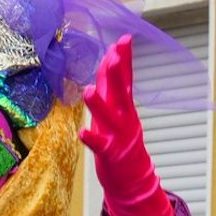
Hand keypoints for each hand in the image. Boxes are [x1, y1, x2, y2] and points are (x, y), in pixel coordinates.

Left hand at [80, 35, 142, 159]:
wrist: (133, 177)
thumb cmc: (120, 140)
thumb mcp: (117, 110)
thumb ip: (112, 87)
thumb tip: (110, 59)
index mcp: (124, 106)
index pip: (125, 78)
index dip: (124, 59)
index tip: (125, 39)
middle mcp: (124, 117)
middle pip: (121, 92)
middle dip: (117, 74)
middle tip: (114, 55)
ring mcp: (118, 135)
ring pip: (108, 117)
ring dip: (98, 104)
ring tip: (88, 90)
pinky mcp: (110, 153)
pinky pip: (100, 145)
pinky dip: (92, 139)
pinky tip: (82, 133)